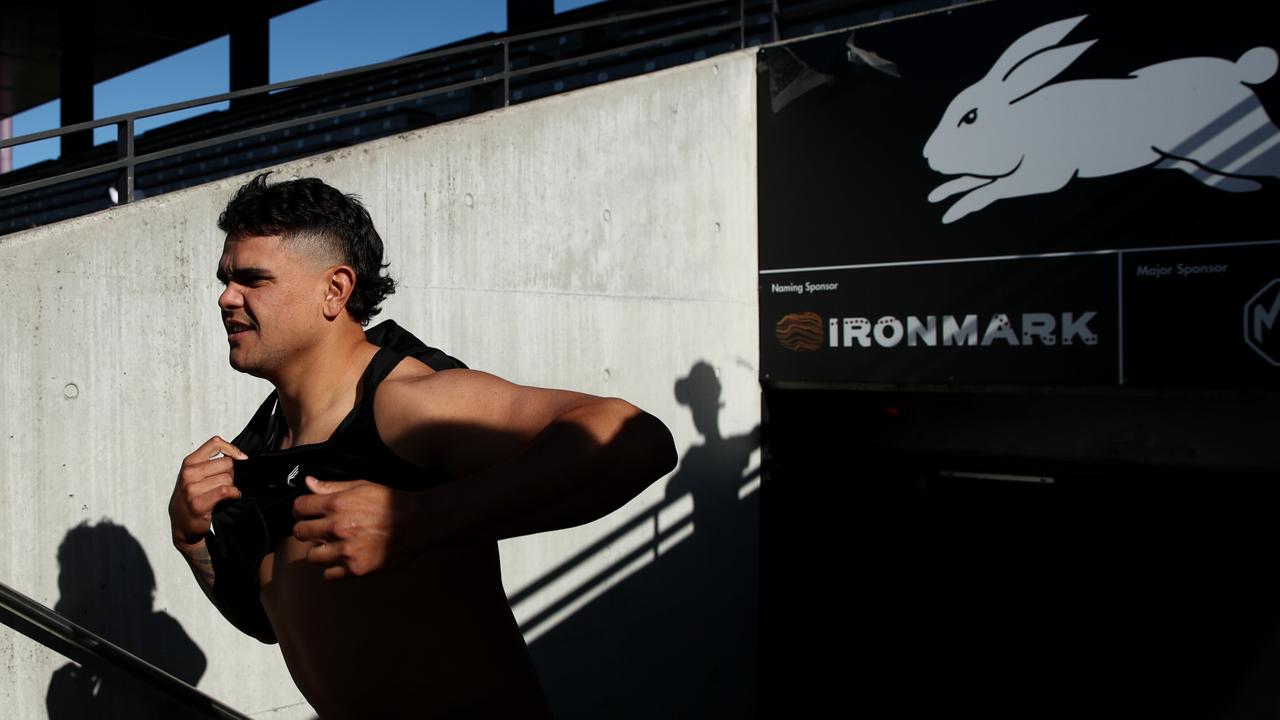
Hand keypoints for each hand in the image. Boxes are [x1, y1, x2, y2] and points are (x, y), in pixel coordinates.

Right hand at [169, 436, 246, 549]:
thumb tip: (239, 456)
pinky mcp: (198, 503)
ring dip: (232, 486)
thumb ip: (211, 463)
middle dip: (232, 473)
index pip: (215, 443)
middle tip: (227, 483)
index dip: (232, 449)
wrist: (182, 524)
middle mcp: (188, 473)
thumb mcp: (196, 475)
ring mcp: (191, 489)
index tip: (240, 458)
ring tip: (225, 493)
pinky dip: (234, 494)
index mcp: (189, 463)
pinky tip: (231, 497)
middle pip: (227, 463)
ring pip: (227, 478)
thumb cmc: (192, 497)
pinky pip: (225, 490)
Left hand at [292, 477, 425, 580]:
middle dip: (305, 530)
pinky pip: (329, 574)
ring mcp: (345, 550)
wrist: (417, 523)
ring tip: (332, 546)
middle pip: (300, 533)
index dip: (300, 509)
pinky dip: (333, 568)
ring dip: (319, 551)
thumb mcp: (362, 486)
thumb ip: (332, 487)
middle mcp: (337, 527)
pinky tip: (343, 559)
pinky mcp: (356, 568)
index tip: (306, 512)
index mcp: (337, 504)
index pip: (299, 507)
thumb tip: (307, 482)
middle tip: (316, 530)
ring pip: (312, 557)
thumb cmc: (391, 501)